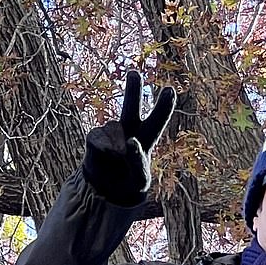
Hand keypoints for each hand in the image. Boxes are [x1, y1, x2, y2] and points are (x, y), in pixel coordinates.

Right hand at [82, 69, 175, 205]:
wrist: (107, 191)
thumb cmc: (130, 183)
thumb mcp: (140, 179)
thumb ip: (137, 160)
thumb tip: (127, 141)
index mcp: (146, 137)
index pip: (157, 120)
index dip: (164, 106)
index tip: (170, 90)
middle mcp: (129, 129)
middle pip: (130, 107)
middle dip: (132, 90)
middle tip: (134, 73)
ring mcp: (111, 131)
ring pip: (114, 128)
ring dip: (117, 143)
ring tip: (119, 158)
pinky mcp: (94, 137)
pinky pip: (98, 137)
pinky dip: (103, 147)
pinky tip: (106, 155)